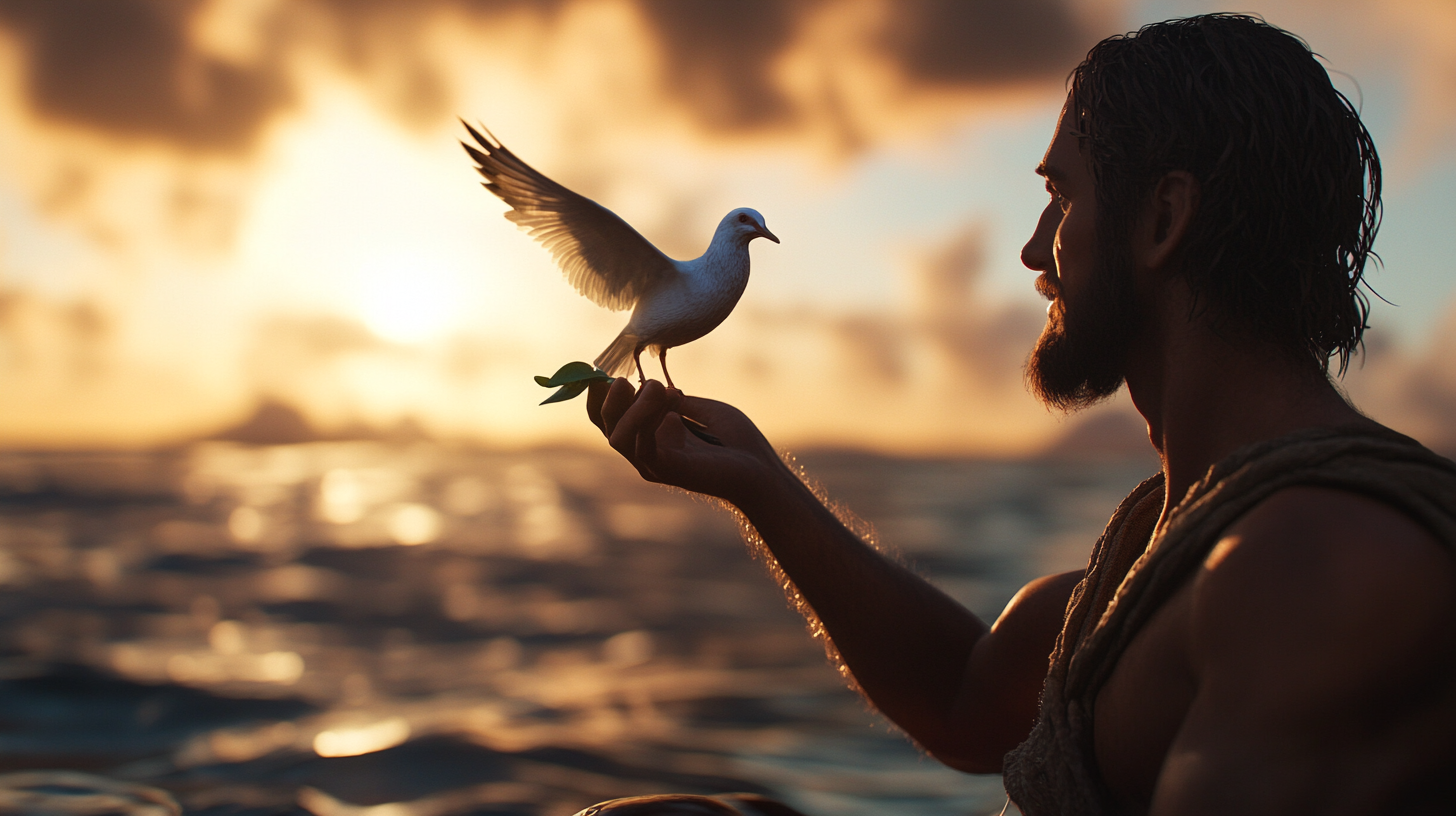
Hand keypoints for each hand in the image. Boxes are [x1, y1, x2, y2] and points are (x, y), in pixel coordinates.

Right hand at [586, 378, 788, 507]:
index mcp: (650, 438)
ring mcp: (655, 465)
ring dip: (634, 408)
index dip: (599, 396)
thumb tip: (653, 386)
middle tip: (627, 380)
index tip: (607, 373)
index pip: (608, 418)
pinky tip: (674, 412)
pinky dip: (651, 424)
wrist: (762, 469)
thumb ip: (676, 401)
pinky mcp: (668, 471)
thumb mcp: (703, 410)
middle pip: (606, 426)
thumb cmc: (737, 443)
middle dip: (610, 399)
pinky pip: (644, 448)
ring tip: (661, 388)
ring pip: (619, 437)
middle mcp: (646, 453)